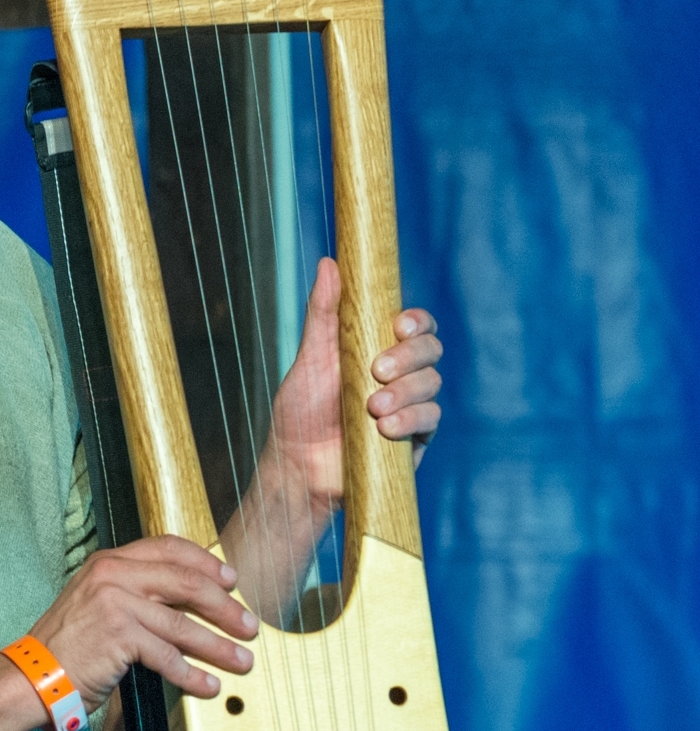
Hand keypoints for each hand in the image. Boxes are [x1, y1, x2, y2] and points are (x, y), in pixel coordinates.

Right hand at [31, 536, 258, 704]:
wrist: (32, 676)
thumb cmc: (66, 648)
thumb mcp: (97, 604)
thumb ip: (134, 594)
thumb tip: (186, 606)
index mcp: (109, 562)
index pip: (169, 548)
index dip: (206, 563)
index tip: (231, 580)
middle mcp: (113, 575)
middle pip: (186, 583)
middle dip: (226, 607)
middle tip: (248, 626)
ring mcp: (115, 603)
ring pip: (183, 624)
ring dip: (219, 646)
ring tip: (242, 661)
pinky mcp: (119, 635)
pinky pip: (168, 655)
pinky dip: (193, 674)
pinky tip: (208, 686)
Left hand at [268, 257, 442, 509]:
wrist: (298, 468)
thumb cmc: (300, 412)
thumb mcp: (311, 359)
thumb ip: (323, 314)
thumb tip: (329, 262)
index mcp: (379, 350)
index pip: (415, 326)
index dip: (417, 321)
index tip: (400, 325)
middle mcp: (401, 376)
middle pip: (430, 351)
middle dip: (409, 357)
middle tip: (377, 370)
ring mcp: (411, 406)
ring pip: (432, 384)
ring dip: (406, 391)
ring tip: (373, 405)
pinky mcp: (416, 439)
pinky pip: (430, 419)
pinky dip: (410, 419)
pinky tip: (385, 427)